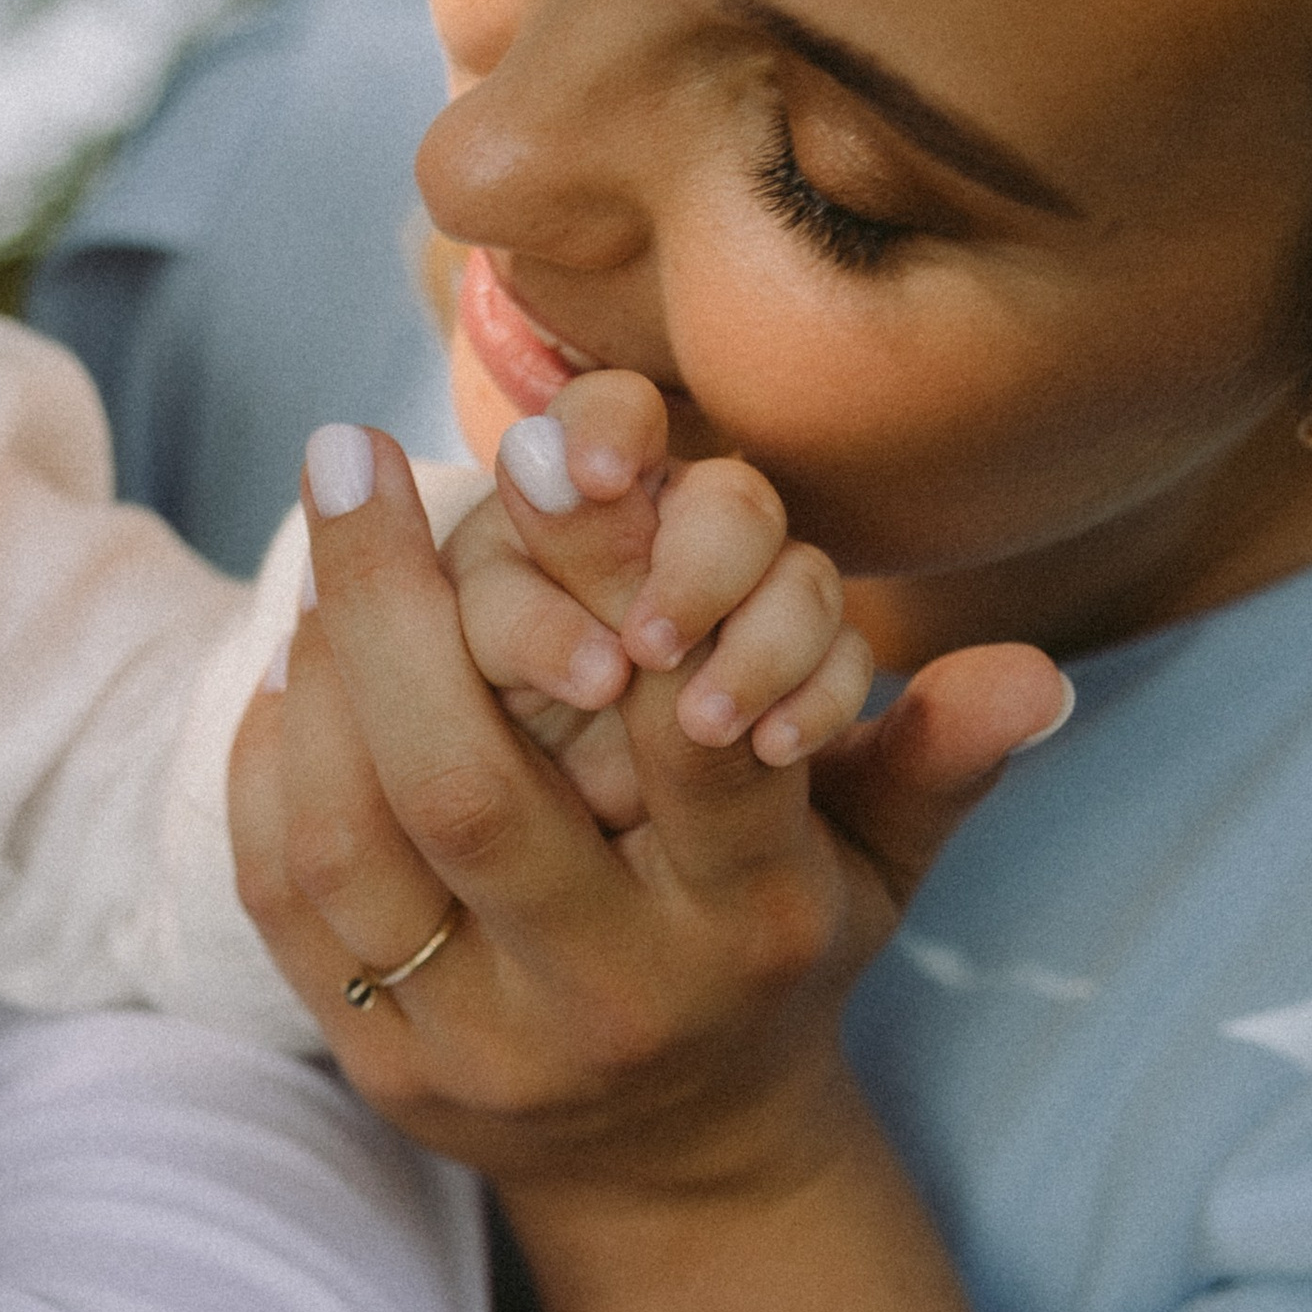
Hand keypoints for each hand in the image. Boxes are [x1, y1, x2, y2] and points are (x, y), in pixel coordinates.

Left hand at [232, 414, 1067, 1207]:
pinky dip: (273, 774)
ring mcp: (483, 1047)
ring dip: (316, 676)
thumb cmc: (781, 962)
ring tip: (321, 554)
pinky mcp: (385, 1074)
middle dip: (390, 603)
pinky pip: (287, 902)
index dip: (605, 589)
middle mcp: (611, 996)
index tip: (531, 451)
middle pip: (463, 790)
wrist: (679, 1169)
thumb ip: (935, 762)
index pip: (683, 743)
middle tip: (345, 453)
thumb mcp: (880, 873)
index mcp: (746, 929)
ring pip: (352, 841)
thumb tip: (1037, 672)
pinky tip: (289, 677)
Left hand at [447, 371, 875, 765]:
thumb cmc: (491, 773)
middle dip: (696, 572)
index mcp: (580, 514)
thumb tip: (504, 482)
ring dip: (763, 642)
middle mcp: (676, 541)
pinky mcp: (798, 690)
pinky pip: (843, 665)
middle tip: (648, 648)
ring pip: (802, 579)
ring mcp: (747, 613)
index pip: (608, 418)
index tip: (598, 471)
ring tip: (706, 725)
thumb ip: (498, 612)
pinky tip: (774, 744)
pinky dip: (821, 696)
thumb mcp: (468, 702)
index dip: (609, 427)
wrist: (568, 893)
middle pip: (731, 503)